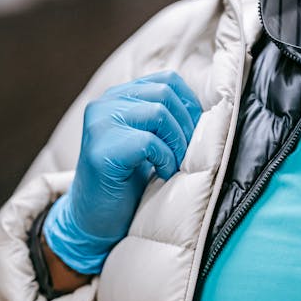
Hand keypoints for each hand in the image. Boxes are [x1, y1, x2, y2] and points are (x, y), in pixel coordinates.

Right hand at [43, 71, 201, 273]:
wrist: (94, 220)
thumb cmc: (126, 182)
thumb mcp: (145, 140)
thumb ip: (161, 118)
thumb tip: (206, 108)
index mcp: (115, 98)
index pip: (166, 80)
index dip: (189, 104)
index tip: (194, 132)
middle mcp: (103, 105)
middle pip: (164, 94)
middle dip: (186, 125)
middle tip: (186, 154)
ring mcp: (99, 126)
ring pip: (158, 113)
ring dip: (177, 143)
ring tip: (174, 164)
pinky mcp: (101, 151)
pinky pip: (149, 142)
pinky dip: (165, 159)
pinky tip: (162, 174)